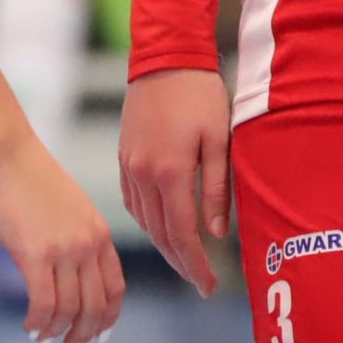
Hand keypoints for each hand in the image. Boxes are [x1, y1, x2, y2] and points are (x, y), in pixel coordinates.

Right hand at [0, 129, 123, 342]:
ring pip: (70, 310)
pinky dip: (38, 323)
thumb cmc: (30, 178)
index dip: (108, 318)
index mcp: (100, 232)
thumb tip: (72, 270)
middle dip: (85, 334)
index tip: (98, 335)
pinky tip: (29, 326)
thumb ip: (77, 238)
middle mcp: (89, 243)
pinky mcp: (35, 253)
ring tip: (43, 337)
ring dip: (57, 332)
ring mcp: (64, 249)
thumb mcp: (69, 209)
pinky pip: (43, 304)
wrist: (7, 153)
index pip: (116, 288)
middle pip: (97, 306)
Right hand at [119, 67, 232, 297]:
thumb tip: (216, 233)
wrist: (166, 57)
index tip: (208, 286)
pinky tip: (161, 226)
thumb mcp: (219, 139)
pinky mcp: (124, 157)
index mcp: (170, 172)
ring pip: (144, 221)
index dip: (196, 264)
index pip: (183, 233)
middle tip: (199, 281)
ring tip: (185, 259)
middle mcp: (144, 175)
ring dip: (164, 244)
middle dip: (181, 262)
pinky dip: (148, 220)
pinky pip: (132, 202)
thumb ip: (217, 188)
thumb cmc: (201, 94)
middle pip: (160, 234)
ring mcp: (129, 166)